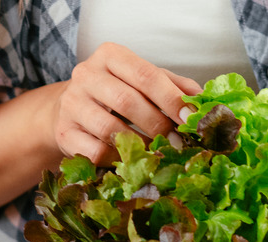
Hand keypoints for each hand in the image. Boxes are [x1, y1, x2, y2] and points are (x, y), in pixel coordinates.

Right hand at [50, 42, 202, 165]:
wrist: (70, 110)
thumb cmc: (117, 94)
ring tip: (158, 153)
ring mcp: (71, 104)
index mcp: (111, 56)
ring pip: (111, 130)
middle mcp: (86, 75)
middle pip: (128, 102)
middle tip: (178, 142)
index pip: (146, 75)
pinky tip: (133, 160)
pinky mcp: (64, 133)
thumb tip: (203, 102)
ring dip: (141, 145)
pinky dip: (120, 159)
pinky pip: (97, 152)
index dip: (171, 99)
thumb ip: (174, 87)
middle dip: (159, 125)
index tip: (190, 119)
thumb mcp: (144, 82)